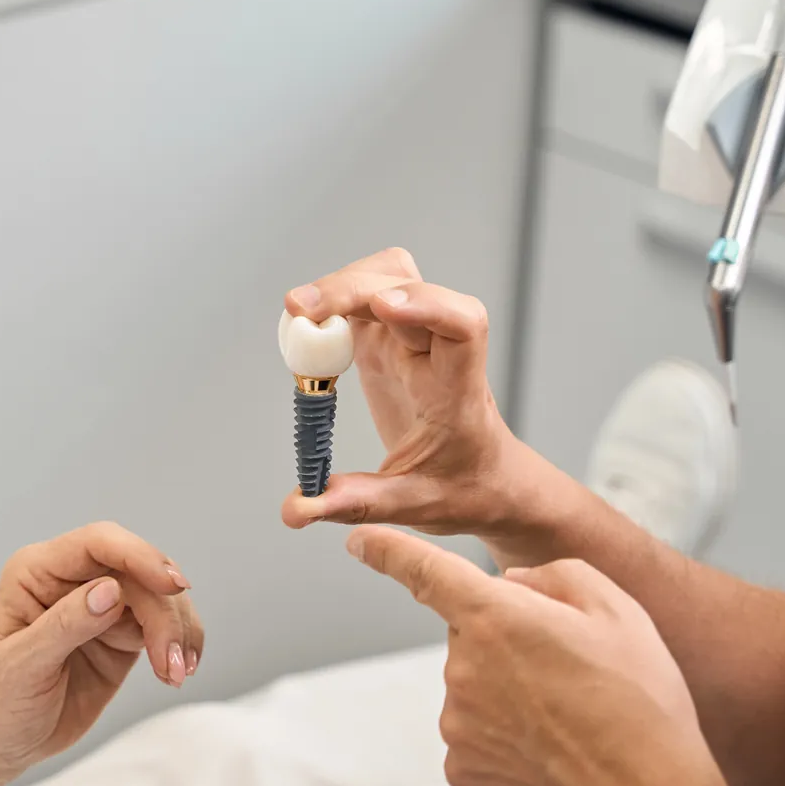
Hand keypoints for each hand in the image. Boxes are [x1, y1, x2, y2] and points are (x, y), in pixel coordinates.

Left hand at [0, 523, 201, 785]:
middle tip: (171, 661)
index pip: (97, 544)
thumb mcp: (22, 666)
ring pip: (158, 597)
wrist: (1, 743)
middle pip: (137, 572)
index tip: (172, 586)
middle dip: (164, 612)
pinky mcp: (121, 634)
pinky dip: (178, 645)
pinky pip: (162, 625)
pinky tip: (177, 672)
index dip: (139, 557)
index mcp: (36, 573)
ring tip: (176, 674)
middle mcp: (70, 580)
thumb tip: (112, 590)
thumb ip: (66, 625)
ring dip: (177, 631)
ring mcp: (100, 605)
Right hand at [278, 248, 569, 563]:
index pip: (462, 327)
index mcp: (456, 391)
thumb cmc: (465, 489)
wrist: (488, 479)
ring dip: (341, 284)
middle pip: (407, 286)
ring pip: (386, 276)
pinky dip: (331, 300)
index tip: (382, 307)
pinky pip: (363, 296)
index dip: (426, 305)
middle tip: (299, 311)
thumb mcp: (411, 506)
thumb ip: (352, 503)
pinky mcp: (389, 338)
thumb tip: (295, 509)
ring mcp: (413, 339)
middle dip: (351, 288)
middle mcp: (437, 352)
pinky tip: (305, 328)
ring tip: (298, 314)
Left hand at [349, 524, 730, 785]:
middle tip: (570, 674)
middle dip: (509, 643)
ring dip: (510, 696)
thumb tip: (510, 585)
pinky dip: (507, 741)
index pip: (424, 571)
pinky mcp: (463, 771)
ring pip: (475, 690)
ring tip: (571, 720)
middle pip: (472, 637)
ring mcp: (457, 724)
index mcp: (493, 617)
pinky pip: (478, 738)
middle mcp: (461, 668)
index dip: (389, 550)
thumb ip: (553, 576)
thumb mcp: (616, 608)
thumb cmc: (641, 701)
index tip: (362, 539)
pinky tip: (551, 753)